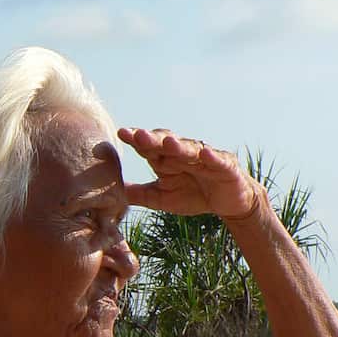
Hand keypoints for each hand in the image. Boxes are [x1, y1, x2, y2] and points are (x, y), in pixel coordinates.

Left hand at [119, 127, 261, 219]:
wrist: (228, 203)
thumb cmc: (192, 195)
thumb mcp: (161, 198)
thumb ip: (138, 194)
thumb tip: (109, 194)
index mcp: (165, 160)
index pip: (148, 147)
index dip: (136, 140)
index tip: (122, 133)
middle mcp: (183, 154)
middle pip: (166, 143)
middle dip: (152, 139)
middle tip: (138, 135)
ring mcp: (205, 158)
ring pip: (190, 149)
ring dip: (180, 145)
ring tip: (168, 142)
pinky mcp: (226, 167)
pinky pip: (219, 161)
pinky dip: (213, 158)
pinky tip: (206, 155)